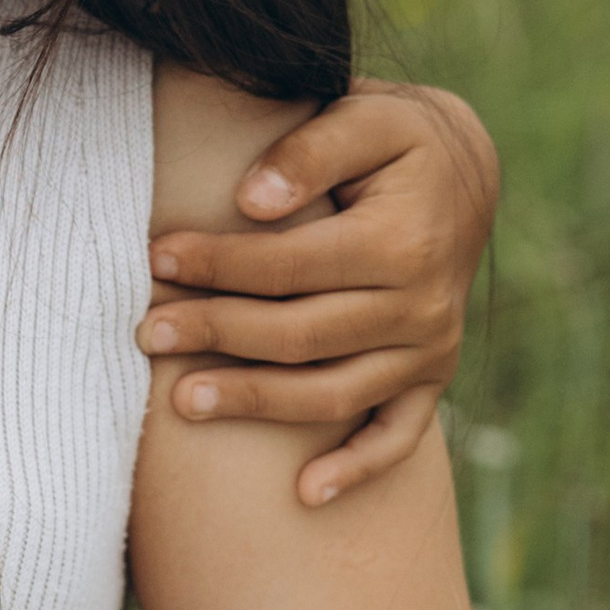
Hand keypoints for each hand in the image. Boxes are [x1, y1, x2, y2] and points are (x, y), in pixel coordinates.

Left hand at [138, 79, 498, 503]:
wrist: (464, 171)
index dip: (219, 264)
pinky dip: (357, 469)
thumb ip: (309, 151)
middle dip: (217, 335)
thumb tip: (251, 200)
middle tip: (146, 331)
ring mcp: (429, 350)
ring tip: (182, 404)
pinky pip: (398, 437)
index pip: (290, 265)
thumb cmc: (396, 139)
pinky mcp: (431, 378)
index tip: (156, 258)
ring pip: (332, 395)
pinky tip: (304, 495)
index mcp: (403, 242)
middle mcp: (422, 307)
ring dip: (256, 403)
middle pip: (301, 336)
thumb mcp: (366, 114)